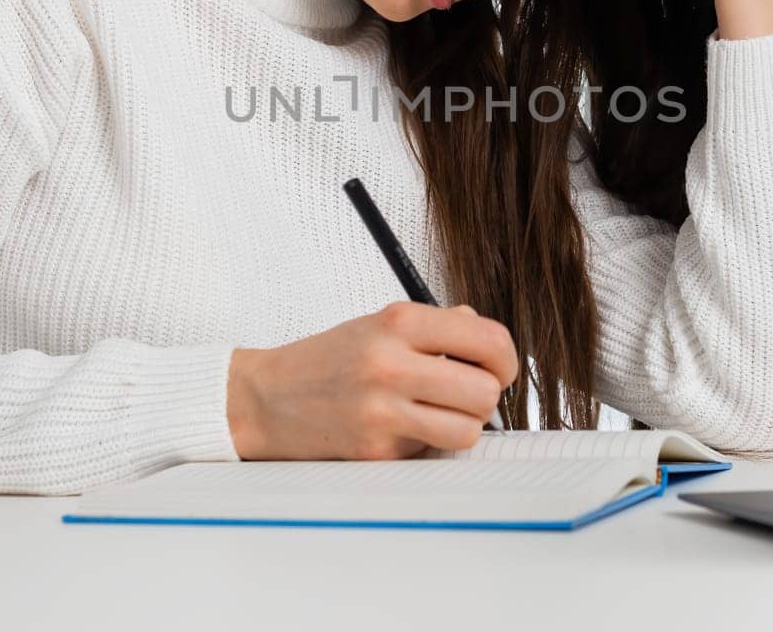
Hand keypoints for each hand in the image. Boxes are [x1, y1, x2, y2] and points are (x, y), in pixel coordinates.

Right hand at [226, 302, 518, 459]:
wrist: (267, 399)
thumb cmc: (328, 360)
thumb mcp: (379, 324)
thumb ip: (438, 326)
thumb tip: (487, 338)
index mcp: (398, 321)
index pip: (486, 338)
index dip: (505, 359)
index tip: (500, 367)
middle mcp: (391, 363)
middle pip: (485, 390)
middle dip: (486, 396)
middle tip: (468, 393)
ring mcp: (383, 410)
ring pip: (469, 429)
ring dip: (463, 425)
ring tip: (440, 413)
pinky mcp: (375, 450)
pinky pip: (433, 450)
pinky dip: (429, 443)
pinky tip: (404, 428)